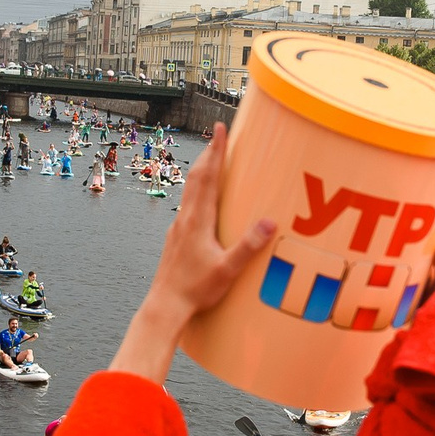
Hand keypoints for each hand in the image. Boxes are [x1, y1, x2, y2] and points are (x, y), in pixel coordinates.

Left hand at [108, 124, 275, 382]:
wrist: (165, 306)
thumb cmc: (195, 290)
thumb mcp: (227, 270)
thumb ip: (248, 246)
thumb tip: (269, 223)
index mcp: (197, 220)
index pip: (208, 177)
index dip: (216, 151)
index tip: (220, 129)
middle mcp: (185, 219)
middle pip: (197, 177)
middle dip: (210, 154)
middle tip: (219, 134)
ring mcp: (178, 228)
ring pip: (190, 190)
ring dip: (202, 171)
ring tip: (213, 160)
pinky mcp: (177, 238)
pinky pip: (189, 205)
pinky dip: (198, 191)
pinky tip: (204, 200)